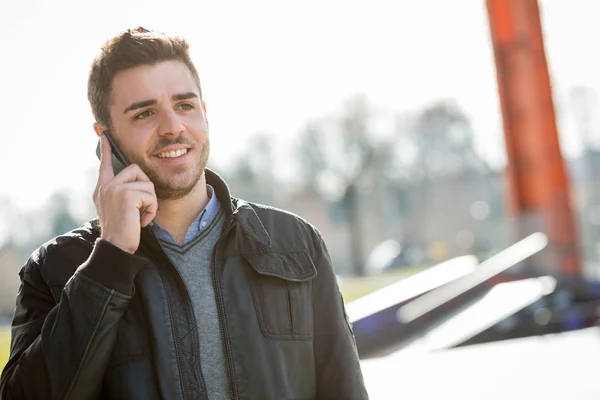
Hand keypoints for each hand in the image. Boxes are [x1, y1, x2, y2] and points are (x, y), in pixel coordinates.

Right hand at [93, 135, 157, 253]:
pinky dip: (152, 210)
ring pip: (146, 183)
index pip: (105, 163)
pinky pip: (150, 195)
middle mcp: (105, 186)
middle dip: (146, 187)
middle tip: (142, 207)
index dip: (107, 148)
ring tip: (141, 216)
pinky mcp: (126, 195)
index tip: (104, 134)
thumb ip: (122, 192)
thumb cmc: (123, 232)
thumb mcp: (119, 209)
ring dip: (150, 202)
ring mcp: (114, 189)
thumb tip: (136, 179)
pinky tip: (142, 221)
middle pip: (136, 169)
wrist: (116, 248)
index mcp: (102, 188)